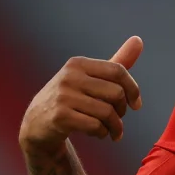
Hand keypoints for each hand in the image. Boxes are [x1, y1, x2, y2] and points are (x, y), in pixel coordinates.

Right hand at [19, 36, 143, 151]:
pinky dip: (102, 133)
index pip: (117, 70)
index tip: (136, 105)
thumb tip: (138, 40)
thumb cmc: (70, 98)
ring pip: (107, 112)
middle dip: (122, 111)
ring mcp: (63, 96)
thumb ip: (116, 62)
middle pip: (116, 93)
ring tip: (111, 132)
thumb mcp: (91, 78)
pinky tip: (99, 134)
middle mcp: (69, 76)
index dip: (133, 89)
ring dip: (114, 127)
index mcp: (78, 63)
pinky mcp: (59, 116)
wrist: (36, 123)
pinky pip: (95, 126)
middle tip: (118, 121)